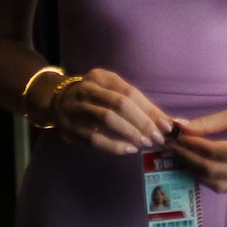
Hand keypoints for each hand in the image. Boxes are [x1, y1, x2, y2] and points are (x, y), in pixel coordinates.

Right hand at [53, 68, 174, 154]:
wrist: (56, 101)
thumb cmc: (95, 98)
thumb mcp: (112, 92)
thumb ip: (138, 104)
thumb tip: (169, 122)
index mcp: (101, 76)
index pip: (130, 92)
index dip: (150, 109)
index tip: (166, 125)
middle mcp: (88, 89)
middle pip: (120, 104)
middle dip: (143, 122)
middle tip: (157, 137)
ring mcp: (77, 108)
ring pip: (108, 119)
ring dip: (130, 132)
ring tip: (145, 142)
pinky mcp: (71, 127)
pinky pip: (96, 138)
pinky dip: (115, 145)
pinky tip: (129, 149)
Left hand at [165, 94, 226, 193]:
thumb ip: (208, 123)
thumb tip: (180, 126)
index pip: (211, 152)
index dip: (188, 144)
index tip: (171, 135)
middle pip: (210, 170)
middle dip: (186, 157)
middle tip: (169, 144)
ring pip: (215, 183)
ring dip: (193, 170)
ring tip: (178, 154)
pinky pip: (224, 185)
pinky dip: (206, 177)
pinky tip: (194, 163)